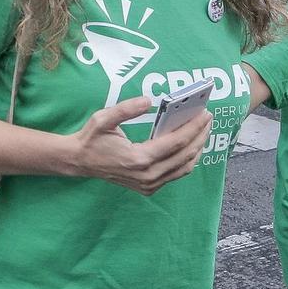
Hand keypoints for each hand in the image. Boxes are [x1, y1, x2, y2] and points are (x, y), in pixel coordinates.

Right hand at [71, 94, 210, 195]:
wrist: (79, 162)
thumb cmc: (92, 139)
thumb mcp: (103, 118)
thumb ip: (126, 108)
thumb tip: (149, 100)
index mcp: (138, 158)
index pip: (176, 142)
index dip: (194, 127)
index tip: (204, 114)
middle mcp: (147, 175)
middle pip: (185, 155)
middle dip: (200, 135)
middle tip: (207, 119)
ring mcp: (148, 184)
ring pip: (184, 168)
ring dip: (197, 149)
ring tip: (203, 131)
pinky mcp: (148, 188)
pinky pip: (175, 175)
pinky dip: (187, 161)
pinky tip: (190, 147)